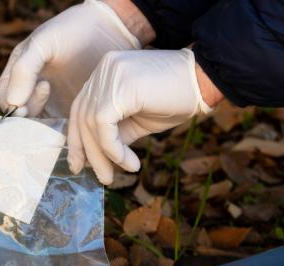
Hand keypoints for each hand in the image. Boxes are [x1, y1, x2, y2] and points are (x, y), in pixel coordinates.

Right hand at [0, 0, 147, 117]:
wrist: (110, 30)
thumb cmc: (72, 30)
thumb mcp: (44, 43)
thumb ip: (24, 70)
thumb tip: (13, 102)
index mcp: (19, 72)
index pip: (4, 96)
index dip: (11, 104)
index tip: (29, 99)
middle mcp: (31, 89)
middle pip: (18, 114)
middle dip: (27, 114)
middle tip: (47, 92)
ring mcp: (50, 102)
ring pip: (37, 124)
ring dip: (44, 124)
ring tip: (59, 101)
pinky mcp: (68, 111)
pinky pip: (57, 128)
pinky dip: (60, 129)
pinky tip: (71, 117)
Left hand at [68, 49, 213, 184]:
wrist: (205, 80)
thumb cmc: (174, 99)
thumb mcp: (137, 121)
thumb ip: (114, 133)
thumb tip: (94, 158)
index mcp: (104, 73)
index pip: (80, 109)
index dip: (77, 139)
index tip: (80, 165)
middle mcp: (103, 69)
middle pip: (82, 117)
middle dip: (89, 152)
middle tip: (102, 178)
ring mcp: (110, 74)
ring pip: (91, 123)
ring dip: (103, 156)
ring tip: (118, 174)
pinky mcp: (120, 86)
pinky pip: (104, 125)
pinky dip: (113, 149)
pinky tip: (129, 163)